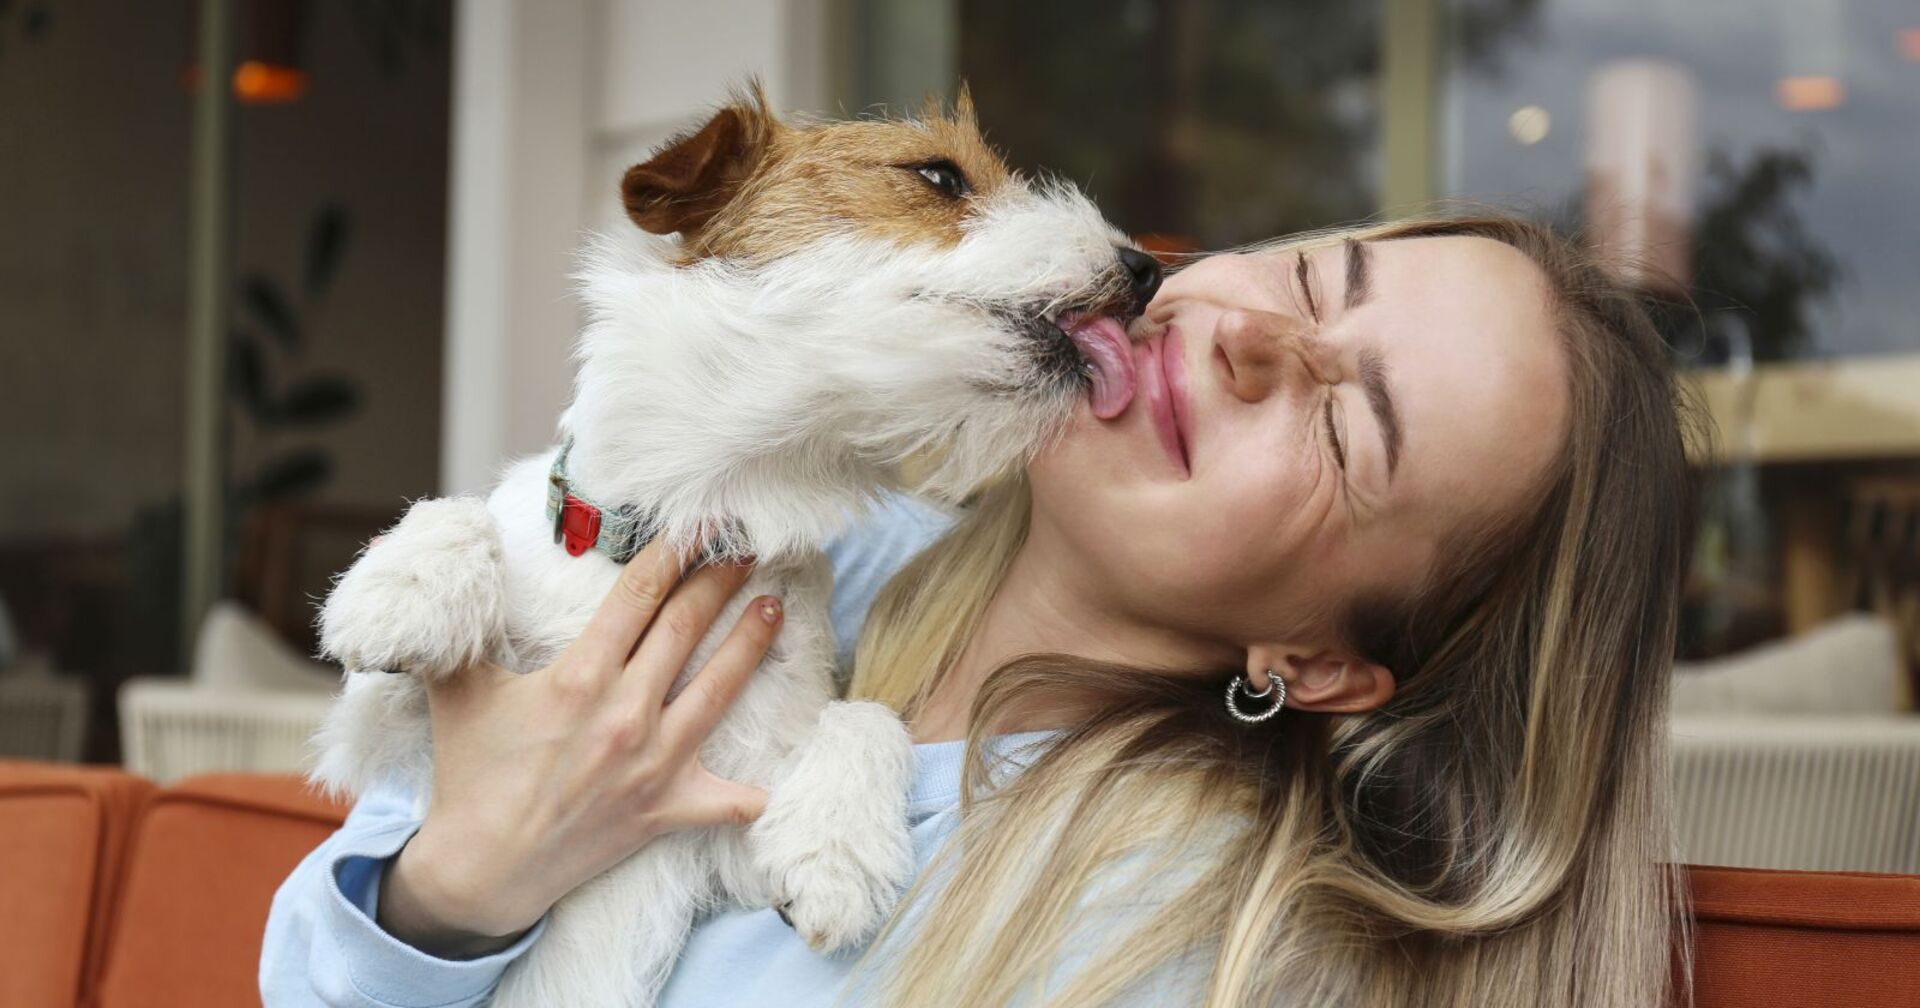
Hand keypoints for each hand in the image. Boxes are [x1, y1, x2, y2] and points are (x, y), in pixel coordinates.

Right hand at [375, 538, 780, 958]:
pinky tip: (776, 776)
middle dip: (719, 582)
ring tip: (774, 608)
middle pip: (684, 629)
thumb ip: (461, 630)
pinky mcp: (665, 808)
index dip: (672, 553)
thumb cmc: (471, 773)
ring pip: (718, 692)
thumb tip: (451, 569)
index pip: (638, 596)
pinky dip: (752, 793)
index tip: (698, 525)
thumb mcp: (457, 690)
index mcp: (578, 679)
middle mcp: (624, 714)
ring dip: (750, 645)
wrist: (481, 868)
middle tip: (747, 548)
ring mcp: (652, 764)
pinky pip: (725, 802)